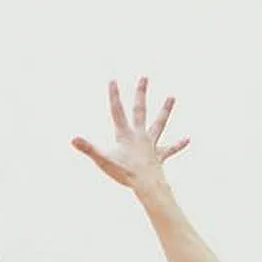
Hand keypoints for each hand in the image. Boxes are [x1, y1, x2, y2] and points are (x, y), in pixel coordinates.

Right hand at [71, 78, 191, 191]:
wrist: (146, 184)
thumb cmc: (124, 173)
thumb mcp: (103, 160)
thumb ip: (88, 148)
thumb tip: (73, 139)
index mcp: (125, 135)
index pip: (118, 112)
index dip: (114, 96)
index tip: (113, 80)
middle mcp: (140, 135)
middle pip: (140, 110)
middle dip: (141, 94)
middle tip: (144, 77)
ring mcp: (151, 145)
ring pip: (159, 124)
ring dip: (165, 110)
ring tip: (172, 97)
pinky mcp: (159, 156)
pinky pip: (170, 149)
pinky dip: (179, 144)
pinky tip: (188, 139)